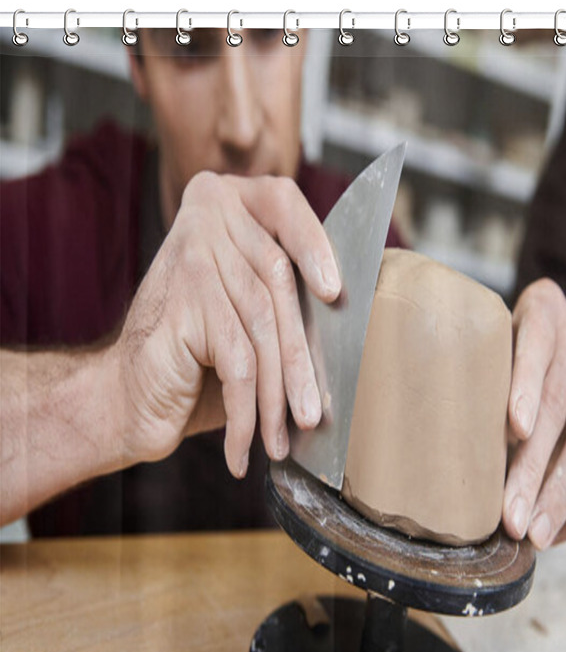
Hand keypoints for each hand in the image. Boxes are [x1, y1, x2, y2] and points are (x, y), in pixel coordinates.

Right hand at [110, 171, 339, 477]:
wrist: (127, 396)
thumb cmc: (198, 361)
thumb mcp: (249, 316)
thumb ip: (286, 296)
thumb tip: (352, 317)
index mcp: (226, 204)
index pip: (283, 205)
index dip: (314, 244)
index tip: (335, 292)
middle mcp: (205, 217)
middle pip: (278, 282)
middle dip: (299, 359)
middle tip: (311, 414)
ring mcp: (190, 254)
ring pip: (262, 326)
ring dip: (277, 395)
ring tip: (284, 438)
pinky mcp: (182, 301)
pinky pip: (237, 361)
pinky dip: (247, 412)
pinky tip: (247, 447)